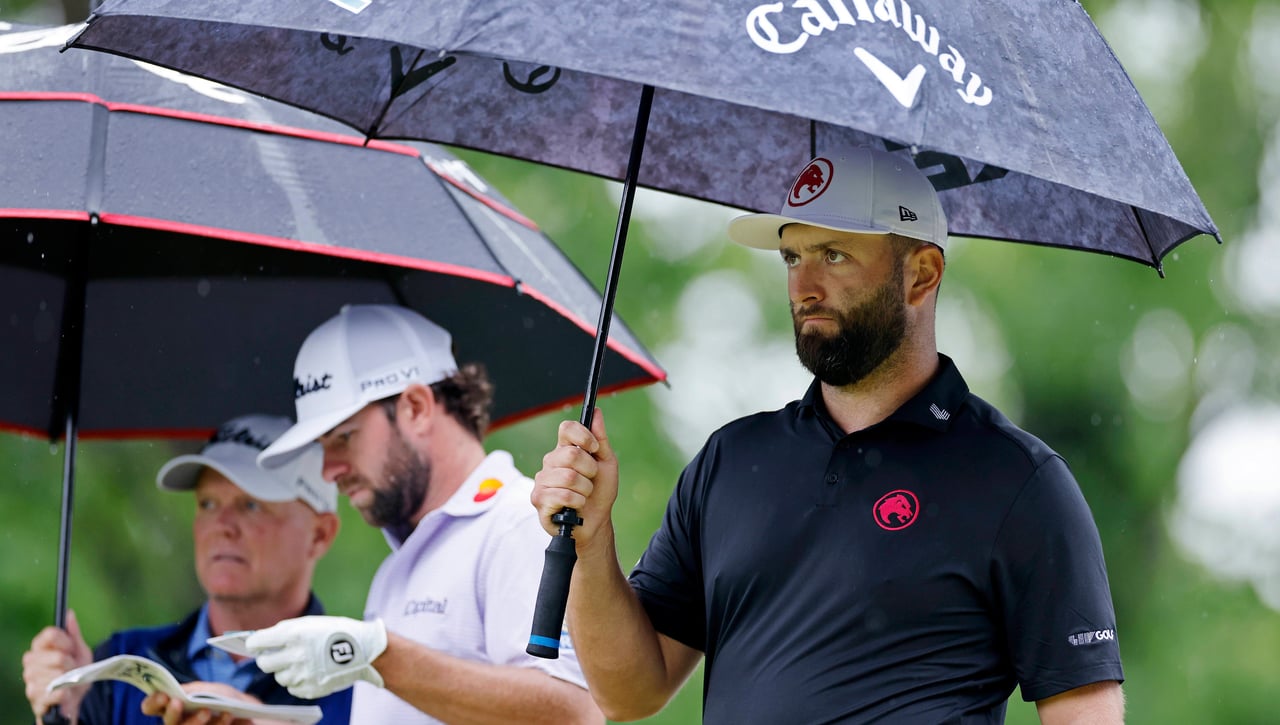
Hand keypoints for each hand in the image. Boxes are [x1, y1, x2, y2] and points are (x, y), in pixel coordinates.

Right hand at [22, 609, 91, 718]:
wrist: (74, 701)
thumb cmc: (76, 674)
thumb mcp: (80, 652)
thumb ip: (74, 634)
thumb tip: (69, 613)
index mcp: (40, 647)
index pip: (49, 634)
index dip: (66, 642)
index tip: (72, 648)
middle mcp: (31, 662)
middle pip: (57, 656)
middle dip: (71, 664)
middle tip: (72, 669)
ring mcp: (30, 680)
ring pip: (57, 675)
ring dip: (69, 680)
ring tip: (68, 683)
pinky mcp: (35, 698)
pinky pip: (56, 692)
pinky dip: (66, 693)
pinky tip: (65, 694)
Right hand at [140, 689, 245, 724]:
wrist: (244, 710)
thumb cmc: (221, 698)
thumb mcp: (207, 689)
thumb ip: (191, 691)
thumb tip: (176, 693)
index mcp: (173, 706)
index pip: (151, 707)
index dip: (153, 702)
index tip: (163, 696)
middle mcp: (178, 722)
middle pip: (169, 723)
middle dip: (172, 714)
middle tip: (178, 703)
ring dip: (195, 721)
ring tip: (207, 710)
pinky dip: (218, 724)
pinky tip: (228, 715)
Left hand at [247, 616, 386, 698]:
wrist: (363, 650)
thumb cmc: (335, 632)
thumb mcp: (309, 623)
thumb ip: (283, 631)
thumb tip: (259, 640)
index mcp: (294, 634)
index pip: (257, 643)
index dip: (254, 644)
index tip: (255, 645)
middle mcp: (295, 655)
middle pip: (264, 663)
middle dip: (268, 659)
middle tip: (277, 655)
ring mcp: (303, 674)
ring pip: (279, 677)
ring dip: (286, 670)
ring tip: (303, 662)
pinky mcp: (310, 689)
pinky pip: (292, 687)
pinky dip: (298, 681)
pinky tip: (311, 671)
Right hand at [532, 408, 618, 551]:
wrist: (595, 523)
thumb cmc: (599, 493)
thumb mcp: (606, 464)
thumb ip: (600, 439)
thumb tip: (596, 413)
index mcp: (565, 450)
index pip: (566, 428)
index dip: (583, 436)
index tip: (595, 448)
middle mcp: (550, 462)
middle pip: (571, 454)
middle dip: (590, 470)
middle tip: (591, 480)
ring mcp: (542, 481)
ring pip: (569, 477)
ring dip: (585, 489)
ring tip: (583, 495)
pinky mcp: (539, 499)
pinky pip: (564, 495)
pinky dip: (578, 502)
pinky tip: (575, 506)